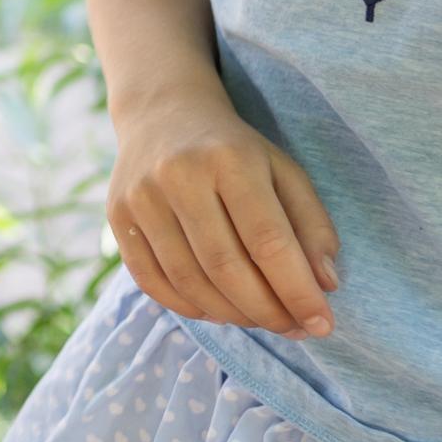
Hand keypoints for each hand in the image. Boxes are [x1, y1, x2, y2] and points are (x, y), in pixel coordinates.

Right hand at [106, 84, 340, 338]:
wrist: (162, 112)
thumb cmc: (235, 149)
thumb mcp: (284, 171)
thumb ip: (312, 225)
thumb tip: (325, 284)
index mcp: (230, 158)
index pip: (268, 242)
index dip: (297, 291)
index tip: (322, 323)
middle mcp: (178, 175)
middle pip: (226, 268)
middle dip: (267, 312)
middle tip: (294, 328)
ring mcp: (140, 196)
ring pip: (189, 281)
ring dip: (233, 315)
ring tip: (262, 320)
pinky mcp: (116, 215)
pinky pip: (152, 281)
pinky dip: (190, 307)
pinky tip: (218, 309)